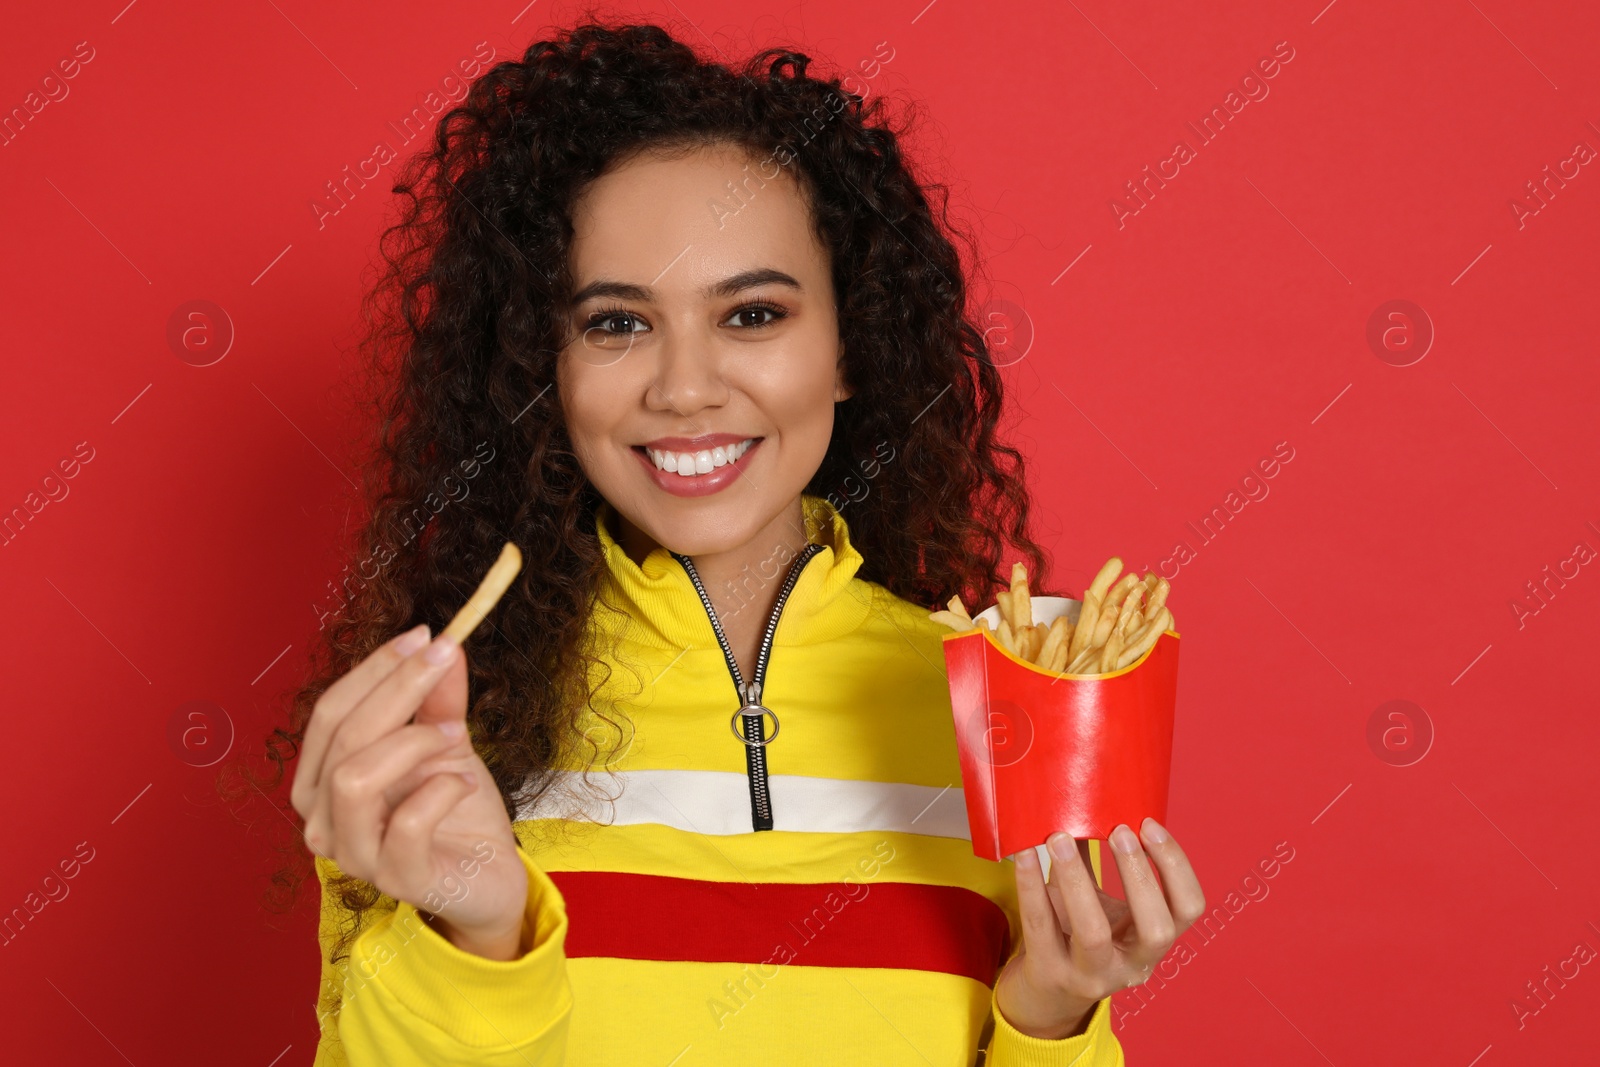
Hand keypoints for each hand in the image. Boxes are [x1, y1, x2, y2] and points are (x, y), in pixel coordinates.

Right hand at [290, 624, 528, 959]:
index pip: (329, 712)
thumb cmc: (453, 808)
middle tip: (445, 658)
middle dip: (397, 687)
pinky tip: (462, 783)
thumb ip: (437, 699)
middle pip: (342, 737)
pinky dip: (441, 790)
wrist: (488, 873)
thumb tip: (443, 645)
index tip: (424, 635)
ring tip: (457, 737)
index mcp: (321, 779)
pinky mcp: (395, 880)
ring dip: (413, 743)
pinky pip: (406, 824)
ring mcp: (354, 855)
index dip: (375, 668)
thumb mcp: (446, 741)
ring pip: (355, 779)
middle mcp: (323, 819)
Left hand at [995, 818, 1204, 1038]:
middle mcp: (1132, 965)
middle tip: (1120, 830)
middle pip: (1156, 929)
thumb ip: (1101, 857)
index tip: (1149, 825)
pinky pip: (1040, 926)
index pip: (1189, 909)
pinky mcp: (1049, 972)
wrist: (1046, 990)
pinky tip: (1025, 854)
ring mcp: (1091, 975)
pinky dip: (1031, 885)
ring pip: (1093, 933)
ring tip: (1060, 837)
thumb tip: (1094, 795)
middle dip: (1141, 876)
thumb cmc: (1079, 932)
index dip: (1176, 867)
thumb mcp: (1103, 901)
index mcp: (1154, 941)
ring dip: (1079, 880)